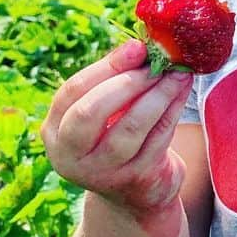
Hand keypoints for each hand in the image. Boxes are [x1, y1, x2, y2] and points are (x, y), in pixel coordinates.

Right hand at [40, 40, 192, 211]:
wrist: (136, 190)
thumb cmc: (117, 135)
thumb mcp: (104, 112)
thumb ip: (113, 81)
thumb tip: (141, 46)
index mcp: (55, 131)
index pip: (72, 92)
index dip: (106, 67)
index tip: (137, 47)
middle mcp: (70, 156)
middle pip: (91, 112)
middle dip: (127, 82)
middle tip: (156, 63)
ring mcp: (103, 172)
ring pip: (130, 128)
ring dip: (158, 95)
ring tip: (177, 74)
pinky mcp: (136, 179)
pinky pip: (158, 138)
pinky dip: (172, 111)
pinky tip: (182, 92)